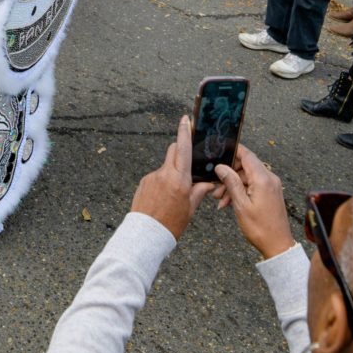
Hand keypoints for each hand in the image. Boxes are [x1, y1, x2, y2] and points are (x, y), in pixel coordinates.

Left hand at [130, 115, 215, 239]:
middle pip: (173, 151)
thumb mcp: (190, 208)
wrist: (147, 233)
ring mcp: (152, 177)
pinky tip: (163, 198)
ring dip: (172, 172)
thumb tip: (208, 182)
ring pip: (166, 166)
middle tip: (188, 163)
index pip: (182, 149)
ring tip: (174, 195)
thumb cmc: (171, 223)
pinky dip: (163, 182)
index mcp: (178, 179)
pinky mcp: (144, 182)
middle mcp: (164, 174)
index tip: (185, 119)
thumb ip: (199, 191)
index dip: (184, 132)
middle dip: (181, 151)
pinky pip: (157, 176)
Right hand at [212, 145, 294, 258]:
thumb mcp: (241, 205)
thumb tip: (221, 167)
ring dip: (233, 185)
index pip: (247, 155)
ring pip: (247, 177)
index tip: (220, 151)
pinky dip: (241, 191)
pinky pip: (253, 185)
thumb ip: (231, 182)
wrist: (277, 245)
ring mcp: (271, 186)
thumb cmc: (260, 228)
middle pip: (245, 166)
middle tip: (216, 186)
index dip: (233, 151)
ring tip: (220, 199)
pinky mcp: (270, 193)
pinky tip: (229, 203)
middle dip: (229, 174)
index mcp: (263, 179)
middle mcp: (270, 179)